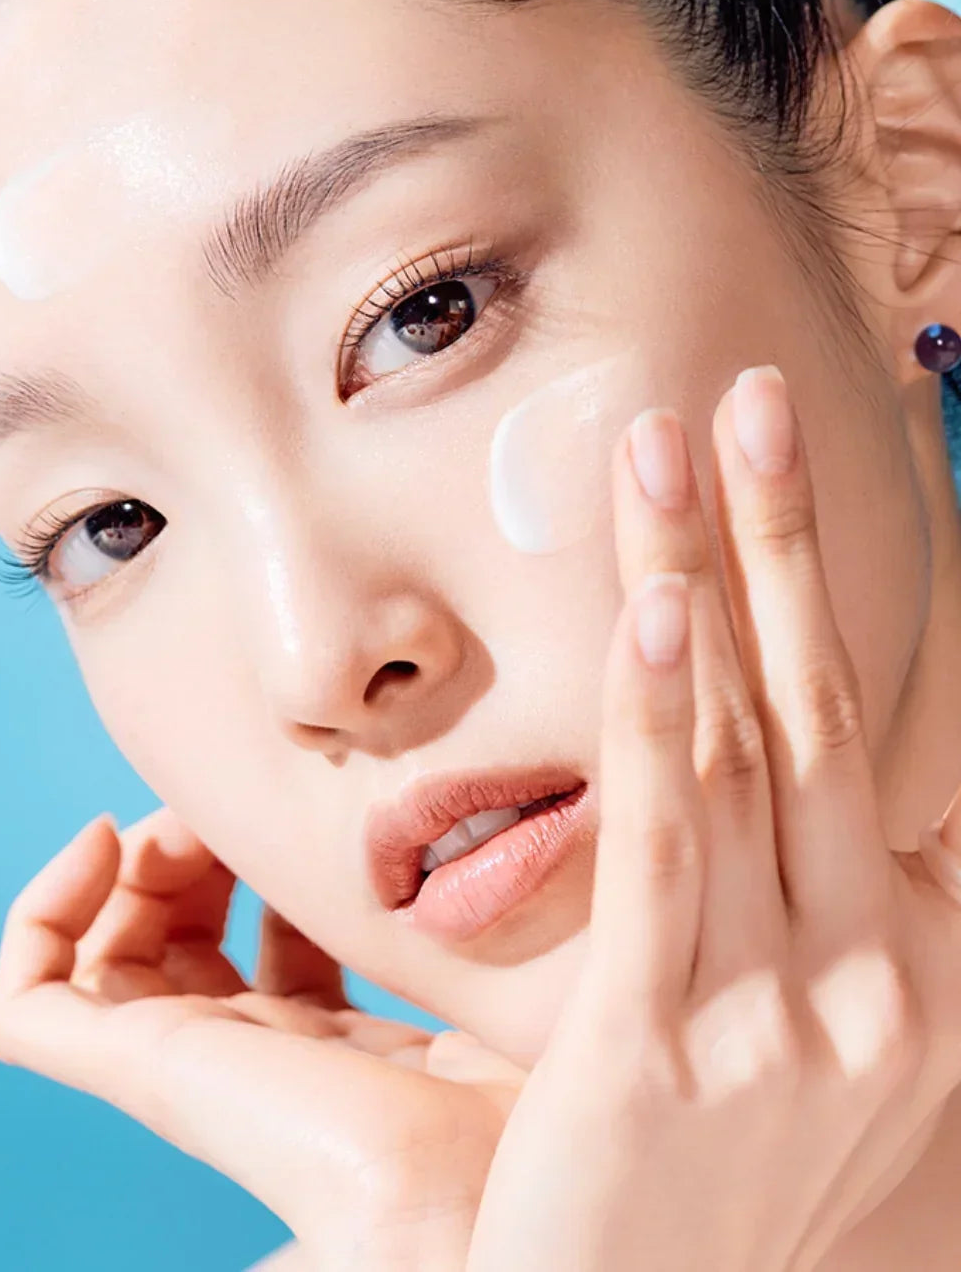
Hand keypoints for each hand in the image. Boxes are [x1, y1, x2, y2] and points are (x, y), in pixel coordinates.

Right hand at [0, 804, 523, 1271]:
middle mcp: (257, 1057)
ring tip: (171, 818)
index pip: (273, 947)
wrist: (507, 1206)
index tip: (299, 806)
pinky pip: (29, 1006)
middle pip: (181, 943)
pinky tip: (102, 841)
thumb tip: (492, 805)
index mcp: (339, 1043)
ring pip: (99, 964)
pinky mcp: (144, 1074)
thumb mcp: (506, 970)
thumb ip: (487, 900)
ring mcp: (192, 1067)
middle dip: (192, 851)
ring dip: (122, 869)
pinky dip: (41, 915)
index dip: (271, 866)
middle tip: (229, 803)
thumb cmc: (533, 1097)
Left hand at [463, 366, 960, 1271]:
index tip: (856, 462)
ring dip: (704, 574)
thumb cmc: (737, 1182)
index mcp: (930, 956)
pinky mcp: (669, 1039)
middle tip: (755, 400)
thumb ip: (810, 891)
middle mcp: (884, 967)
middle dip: (787, 536)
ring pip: (743, 742)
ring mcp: (790, 1007)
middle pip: (824, 700)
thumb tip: (751, 743)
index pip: (901, 729)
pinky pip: (671, 846)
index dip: (865, 593)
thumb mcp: (823, 1033)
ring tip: (669, 441)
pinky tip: (652, 609)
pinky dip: (664, 719)